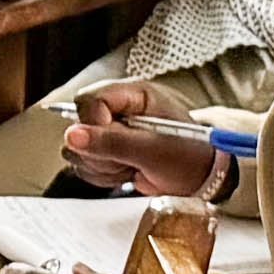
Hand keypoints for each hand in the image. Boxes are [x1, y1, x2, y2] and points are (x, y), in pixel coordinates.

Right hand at [57, 80, 228, 200]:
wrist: (201, 179)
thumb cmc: (189, 157)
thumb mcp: (153, 150)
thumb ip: (111, 142)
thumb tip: (72, 136)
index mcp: (133, 94)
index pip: (89, 100)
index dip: (94, 125)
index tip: (114, 144)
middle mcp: (117, 108)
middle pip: (79, 125)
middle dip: (101, 151)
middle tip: (130, 159)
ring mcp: (109, 130)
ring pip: (77, 148)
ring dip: (102, 165)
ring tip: (133, 166)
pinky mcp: (104, 150)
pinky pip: (83, 164)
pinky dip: (102, 175)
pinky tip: (126, 172)